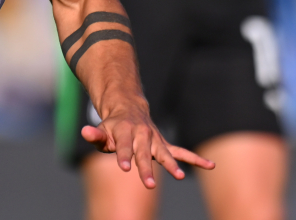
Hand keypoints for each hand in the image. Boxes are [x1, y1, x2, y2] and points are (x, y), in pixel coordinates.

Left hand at [81, 107, 213, 188]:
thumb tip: (84, 132)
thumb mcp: (101, 131)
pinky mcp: (164, 145)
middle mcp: (142, 135)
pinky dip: (195, 159)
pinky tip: (210, 166)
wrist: (129, 110)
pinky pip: (181, 152)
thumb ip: (95, 135)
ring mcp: (155, 140)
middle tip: (149, 184)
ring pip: (165, 153)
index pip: (123, 146)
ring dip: (172, 164)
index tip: (125, 168)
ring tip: (180, 176)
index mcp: (124, 131)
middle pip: (144, 153)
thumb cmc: (112, 128)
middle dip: (146, 168)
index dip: (124, 155)